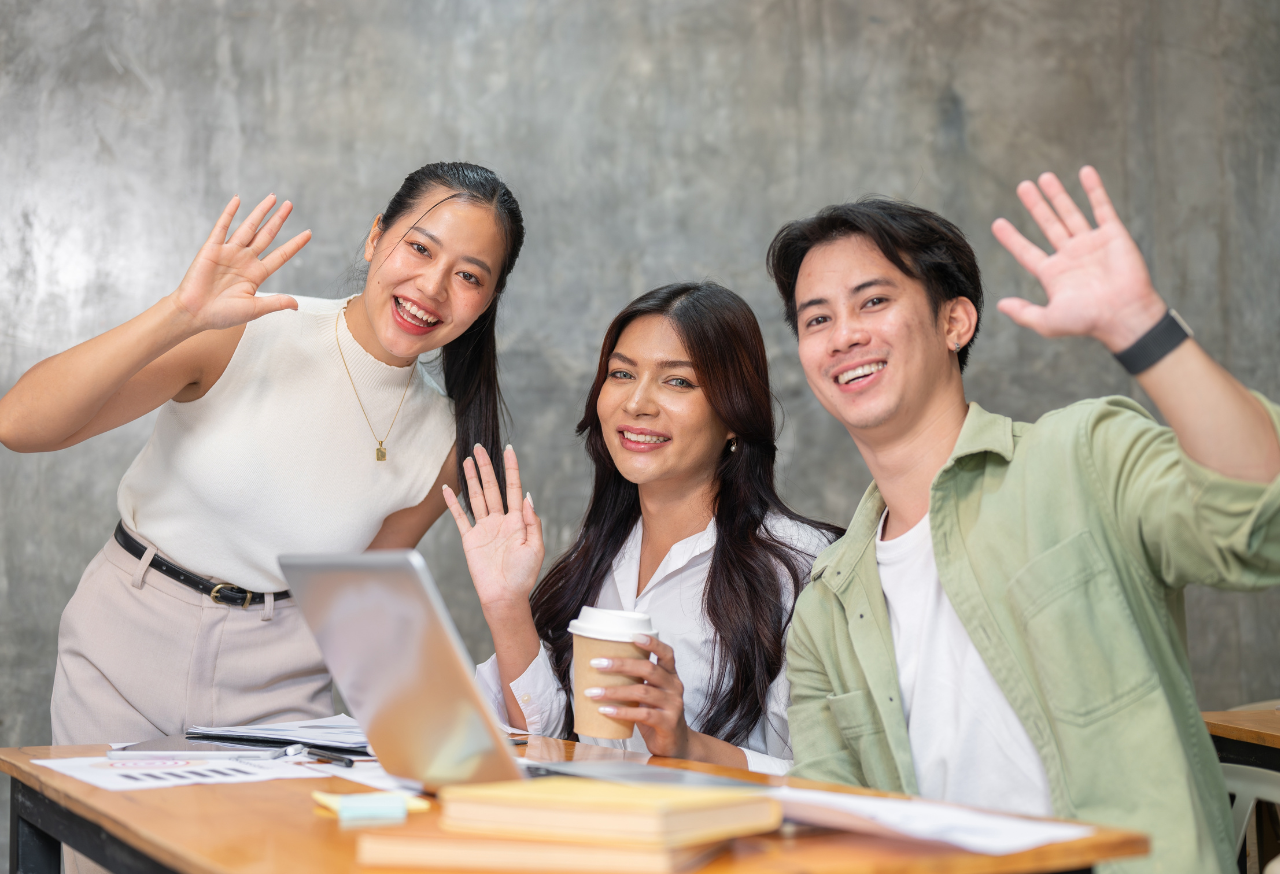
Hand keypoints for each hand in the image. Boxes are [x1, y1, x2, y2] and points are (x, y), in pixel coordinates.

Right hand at [167, 194, 310, 332]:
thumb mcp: (254, 309)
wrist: (194, 314)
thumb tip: (297, 305)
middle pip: (266, 235)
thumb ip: (275, 303)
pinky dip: (229, 213)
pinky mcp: (211, 249)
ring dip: (260, 212)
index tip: (308, 233)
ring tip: (273, 198)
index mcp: (256, 274)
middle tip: (290, 204)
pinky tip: (238, 200)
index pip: (281, 255)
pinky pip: (222, 227)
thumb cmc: (222, 315)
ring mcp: (229, 253)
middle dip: (278, 220)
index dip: (295, 244)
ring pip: (248, 227)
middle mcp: (245, 260)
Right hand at [443, 444, 544, 610]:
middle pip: (492, 487)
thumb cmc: (522, 575)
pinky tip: (449, 489)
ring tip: (467, 460)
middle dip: (486, 467)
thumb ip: (531, 522)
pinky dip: (453, 503)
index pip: (513, 488)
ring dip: (471, 479)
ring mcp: (484, 528)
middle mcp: (500, 521)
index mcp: (517, 521)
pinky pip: (460, 517)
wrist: (504, 596)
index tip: (509, 449)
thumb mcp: (535, 547)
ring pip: (476, 497)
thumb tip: (527, 496)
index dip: (511, 468)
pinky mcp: (470, 539)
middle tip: (480, 448)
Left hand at [585, 635, 693, 758]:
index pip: (666, 654)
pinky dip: (622, 711)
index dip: (652, 643)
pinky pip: (643, 714)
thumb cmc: (657, 716)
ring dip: (614, 691)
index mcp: (671, 676)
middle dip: (621, 664)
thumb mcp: (650, 695)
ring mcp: (673, 705)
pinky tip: (606, 711)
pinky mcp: (668, 723)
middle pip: (649, 669)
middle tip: (597, 664)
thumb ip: (636, 682)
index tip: (632, 636)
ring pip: (643, 692)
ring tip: (593, 692)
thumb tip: (601, 670)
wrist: (676, 744)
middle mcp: (675, 687)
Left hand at [992, 166, 1165, 352]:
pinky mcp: (1113, 235)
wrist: (1124, 316)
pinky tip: (1085, 172)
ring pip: (1070, 213)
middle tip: (1022, 186)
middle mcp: (1071, 256)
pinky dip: (1094, 189)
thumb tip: (1000, 304)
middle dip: (1035, 206)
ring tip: (1044, 177)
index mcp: (1054, 274)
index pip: (1027, 251)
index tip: (997, 223)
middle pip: (1048, 224)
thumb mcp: (1048, 321)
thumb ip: (1023, 313)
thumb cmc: (1087, 322)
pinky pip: (1101, 207)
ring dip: (1058, 195)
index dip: (1012, 238)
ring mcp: (1091, 244)